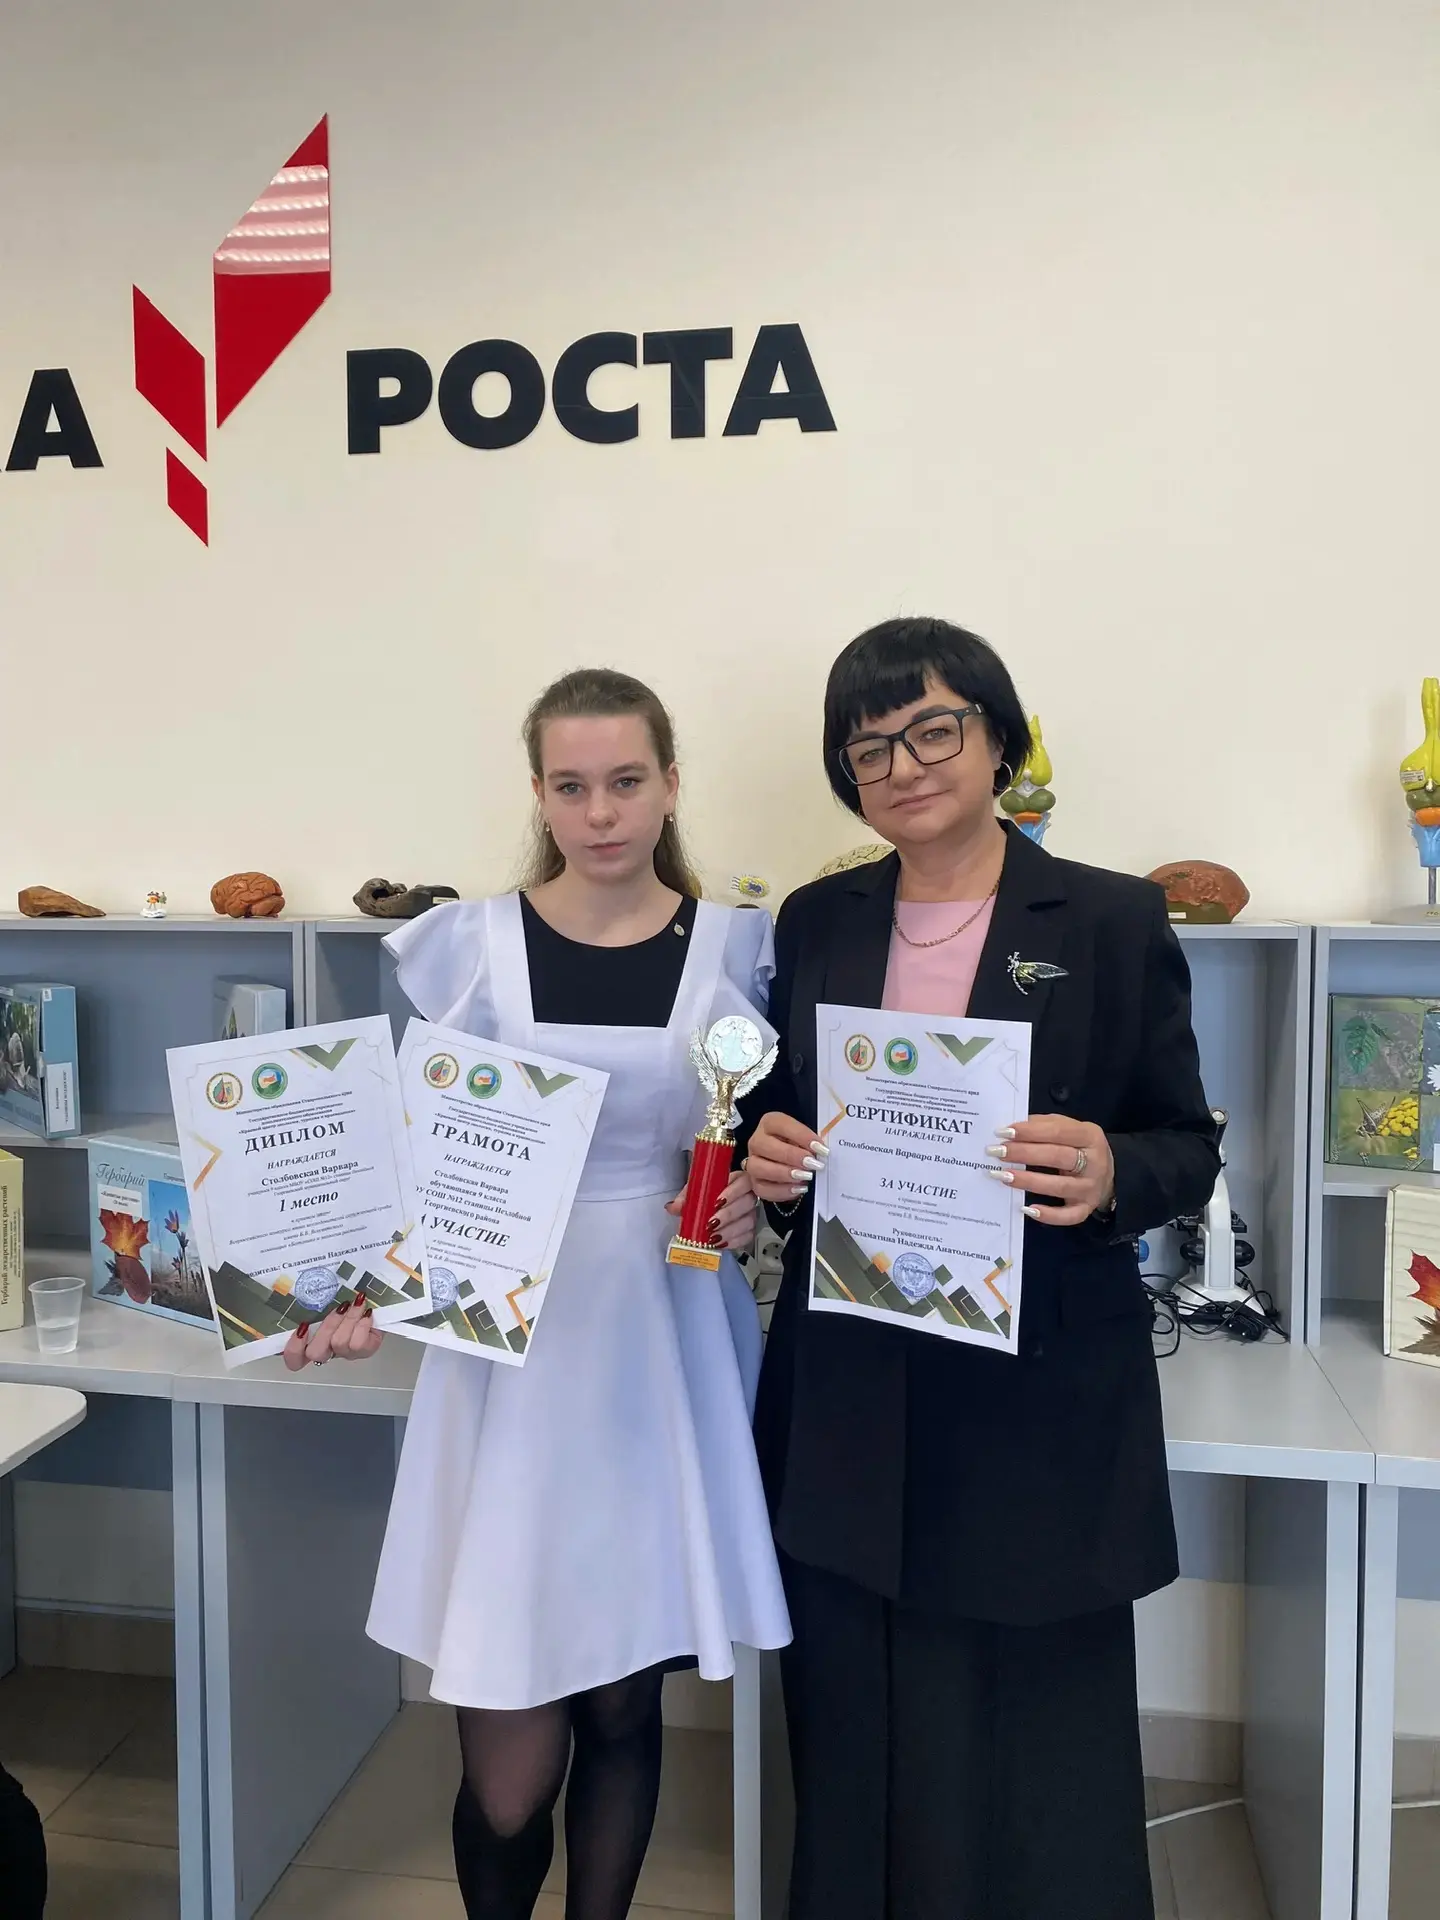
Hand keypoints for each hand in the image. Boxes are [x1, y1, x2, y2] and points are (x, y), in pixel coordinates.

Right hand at [282, 1300, 385, 1370]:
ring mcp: (345, 1352)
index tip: (303, 1326)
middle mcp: (327, 1349)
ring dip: (349, 1320)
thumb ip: (313, 1295)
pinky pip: (358, 1344)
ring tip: (357, 1303)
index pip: (294, 1358)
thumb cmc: (348, 1298)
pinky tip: (367, 1313)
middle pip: (315, 1352)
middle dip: (327, 1327)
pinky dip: (362, 1326)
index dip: (293, 1349)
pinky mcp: (364, 1351)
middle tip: (339, 1308)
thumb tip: (298, 1275)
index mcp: (311, 1339)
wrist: (378, 1302)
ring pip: (338, 1344)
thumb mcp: (329, 1295)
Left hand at [666, 1167, 758, 1251]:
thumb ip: (685, 1197)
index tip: (716, 1203)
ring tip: (712, 1238)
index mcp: (736, 1180)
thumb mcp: (694, 1192)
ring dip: (729, 1231)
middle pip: (747, 1203)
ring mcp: (751, 1213)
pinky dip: (733, 1241)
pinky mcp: (750, 1229)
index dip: (732, 1192)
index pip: (743, 1181)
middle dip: (728, 1215)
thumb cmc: (705, 1197)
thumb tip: (673, 1207)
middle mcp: (748, 1195)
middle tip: (710, 1224)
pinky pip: (747, 1236)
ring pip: (748, 1221)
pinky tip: (720, 1244)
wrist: (709, 1211)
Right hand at [745, 1111, 827, 1203]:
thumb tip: (822, 1153)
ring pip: (758, 1167)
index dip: (801, 1135)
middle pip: (764, 1145)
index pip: (780, 1124)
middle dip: (791, 1155)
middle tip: (812, 1163)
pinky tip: (798, 1189)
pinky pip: (762, 1188)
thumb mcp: (805, 1139)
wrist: (791, 1163)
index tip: (820, 1148)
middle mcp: (757, 1141)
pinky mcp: (754, 1182)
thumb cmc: (800, 1146)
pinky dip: (781, 1190)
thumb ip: (811, 1142)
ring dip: (783, 1173)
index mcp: (770, 1123)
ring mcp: (752, 1162)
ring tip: (805, 1177)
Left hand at [987, 1115, 1114, 1226]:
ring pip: (1059, 1186)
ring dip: (1029, 1181)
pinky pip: (1068, 1216)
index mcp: (1089, 1136)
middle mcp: (1094, 1162)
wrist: (1109, 1173)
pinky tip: (1026, 1208)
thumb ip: (1043, 1125)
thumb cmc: (1078, 1147)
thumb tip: (1011, 1129)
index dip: (1030, 1131)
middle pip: (1057, 1157)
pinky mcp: (1086, 1208)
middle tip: (998, 1152)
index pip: (1058, 1131)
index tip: (1003, 1132)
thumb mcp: (1068, 1128)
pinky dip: (1048, 1215)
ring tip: (1003, 1176)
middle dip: (1024, 1154)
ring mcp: (1091, 1188)